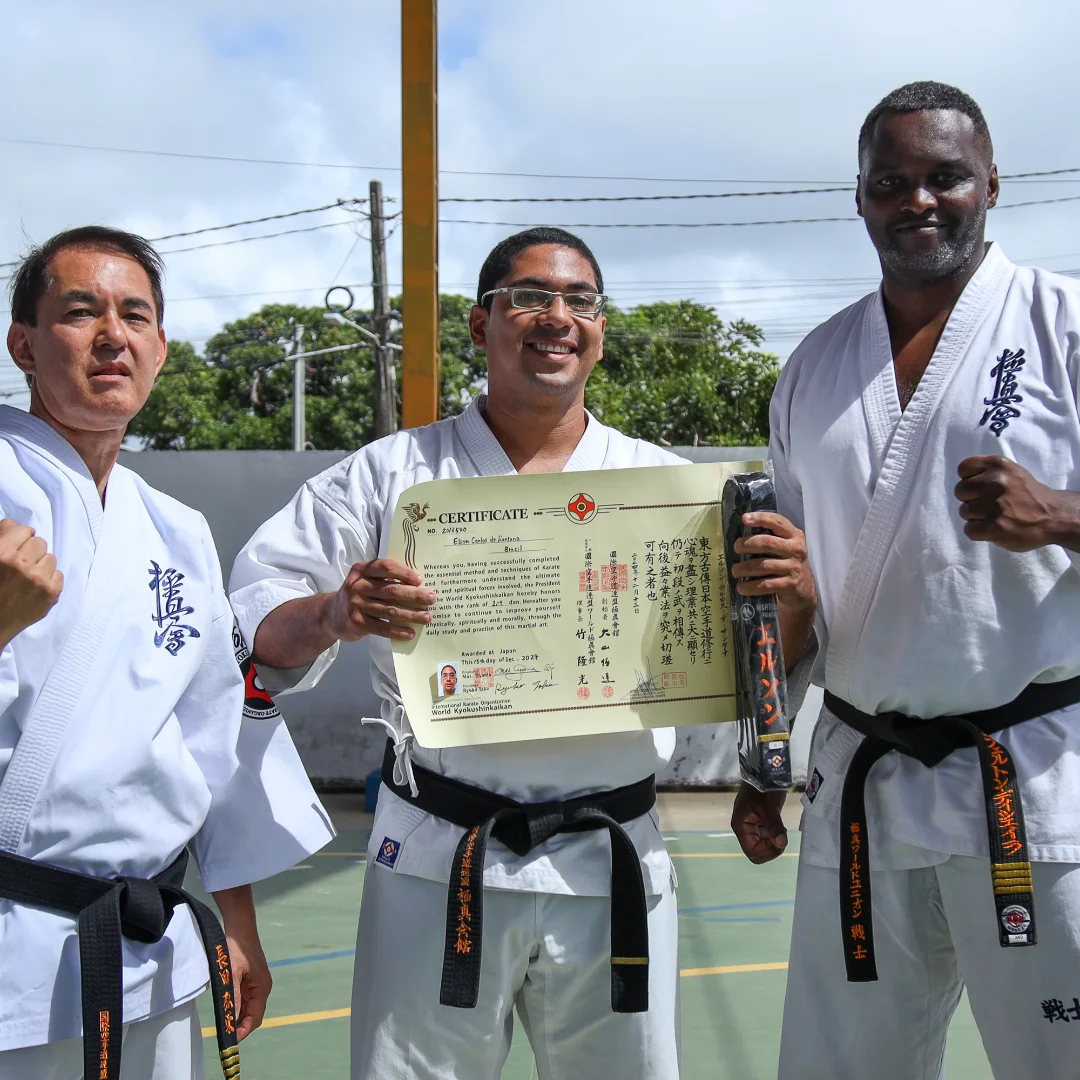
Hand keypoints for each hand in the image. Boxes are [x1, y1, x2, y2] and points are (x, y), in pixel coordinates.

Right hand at [0, 519, 62, 649]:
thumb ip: (1, 536)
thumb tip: (16, 525)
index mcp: (0, 552)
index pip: (24, 530)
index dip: (20, 538)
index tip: (17, 547)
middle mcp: (20, 563)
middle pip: (40, 542)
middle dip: (31, 552)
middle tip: (21, 566)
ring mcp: (38, 579)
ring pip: (51, 558)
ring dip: (41, 566)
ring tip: (26, 579)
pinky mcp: (51, 593)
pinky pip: (58, 575)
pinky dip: (49, 581)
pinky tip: (34, 589)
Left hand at [212, 885, 271, 1041]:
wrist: (240, 927)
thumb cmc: (237, 949)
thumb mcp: (232, 975)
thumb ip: (233, 999)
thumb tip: (231, 1021)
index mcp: (262, 988)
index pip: (255, 1017)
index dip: (243, 1030)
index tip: (230, 1039)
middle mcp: (262, 987)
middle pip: (252, 1014)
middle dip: (240, 1025)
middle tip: (223, 1033)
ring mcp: (256, 982)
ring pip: (248, 1006)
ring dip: (237, 1015)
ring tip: (223, 1022)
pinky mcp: (250, 977)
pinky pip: (244, 997)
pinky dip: (236, 1005)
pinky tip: (226, 1007)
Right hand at [322, 558, 435, 642]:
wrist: (331, 615)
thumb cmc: (359, 595)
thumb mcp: (366, 580)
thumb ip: (385, 579)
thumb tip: (419, 586)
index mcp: (362, 570)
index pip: (385, 567)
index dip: (404, 573)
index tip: (420, 580)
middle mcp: (357, 585)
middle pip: (391, 590)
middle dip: (414, 595)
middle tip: (431, 598)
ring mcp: (356, 605)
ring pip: (389, 610)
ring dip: (411, 614)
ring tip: (427, 617)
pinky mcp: (357, 622)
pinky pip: (382, 627)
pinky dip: (398, 631)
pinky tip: (411, 632)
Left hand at [729, 512, 816, 612]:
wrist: (805, 589)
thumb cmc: (788, 563)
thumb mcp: (786, 547)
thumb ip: (771, 538)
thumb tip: (741, 537)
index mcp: (794, 536)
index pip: (778, 522)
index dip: (761, 518)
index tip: (745, 519)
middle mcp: (796, 549)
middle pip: (768, 543)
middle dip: (748, 544)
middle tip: (736, 548)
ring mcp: (794, 568)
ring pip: (764, 565)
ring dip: (745, 568)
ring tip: (735, 571)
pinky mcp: (790, 584)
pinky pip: (766, 584)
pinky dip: (750, 586)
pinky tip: (741, 587)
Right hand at [731, 782, 788, 863]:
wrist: (765, 771)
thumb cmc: (763, 786)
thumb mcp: (770, 806)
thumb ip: (774, 826)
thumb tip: (781, 844)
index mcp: (740, 826)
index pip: (752, 851)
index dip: (766, 851)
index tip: (779, 841)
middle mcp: (744, 828)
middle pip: (756, 852)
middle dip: (770, 849)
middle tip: (781, 836)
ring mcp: (751, 826)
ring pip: (761, 846)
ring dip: (773, 843)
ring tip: (782, 829)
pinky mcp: (759, 822)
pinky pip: (765, 838)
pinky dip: (774, 837)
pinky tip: (780, 827)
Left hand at [955, 456, 1079, 551]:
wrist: (1053, 516)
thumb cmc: (1028, 494)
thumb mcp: (1011, 472)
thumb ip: (988, 471)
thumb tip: (963, 479)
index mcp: (999, 465)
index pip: (963, 469)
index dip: (968, 479)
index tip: (979, 487)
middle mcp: (996, 482)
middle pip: (960, 491)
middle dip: (970, 499)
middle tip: (987, 504)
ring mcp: (995, 506)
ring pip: (963, 511)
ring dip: (975, 516)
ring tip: (994, 516)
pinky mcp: (995, 528)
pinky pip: (968, 529)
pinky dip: (978, 531)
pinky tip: (993, 528)